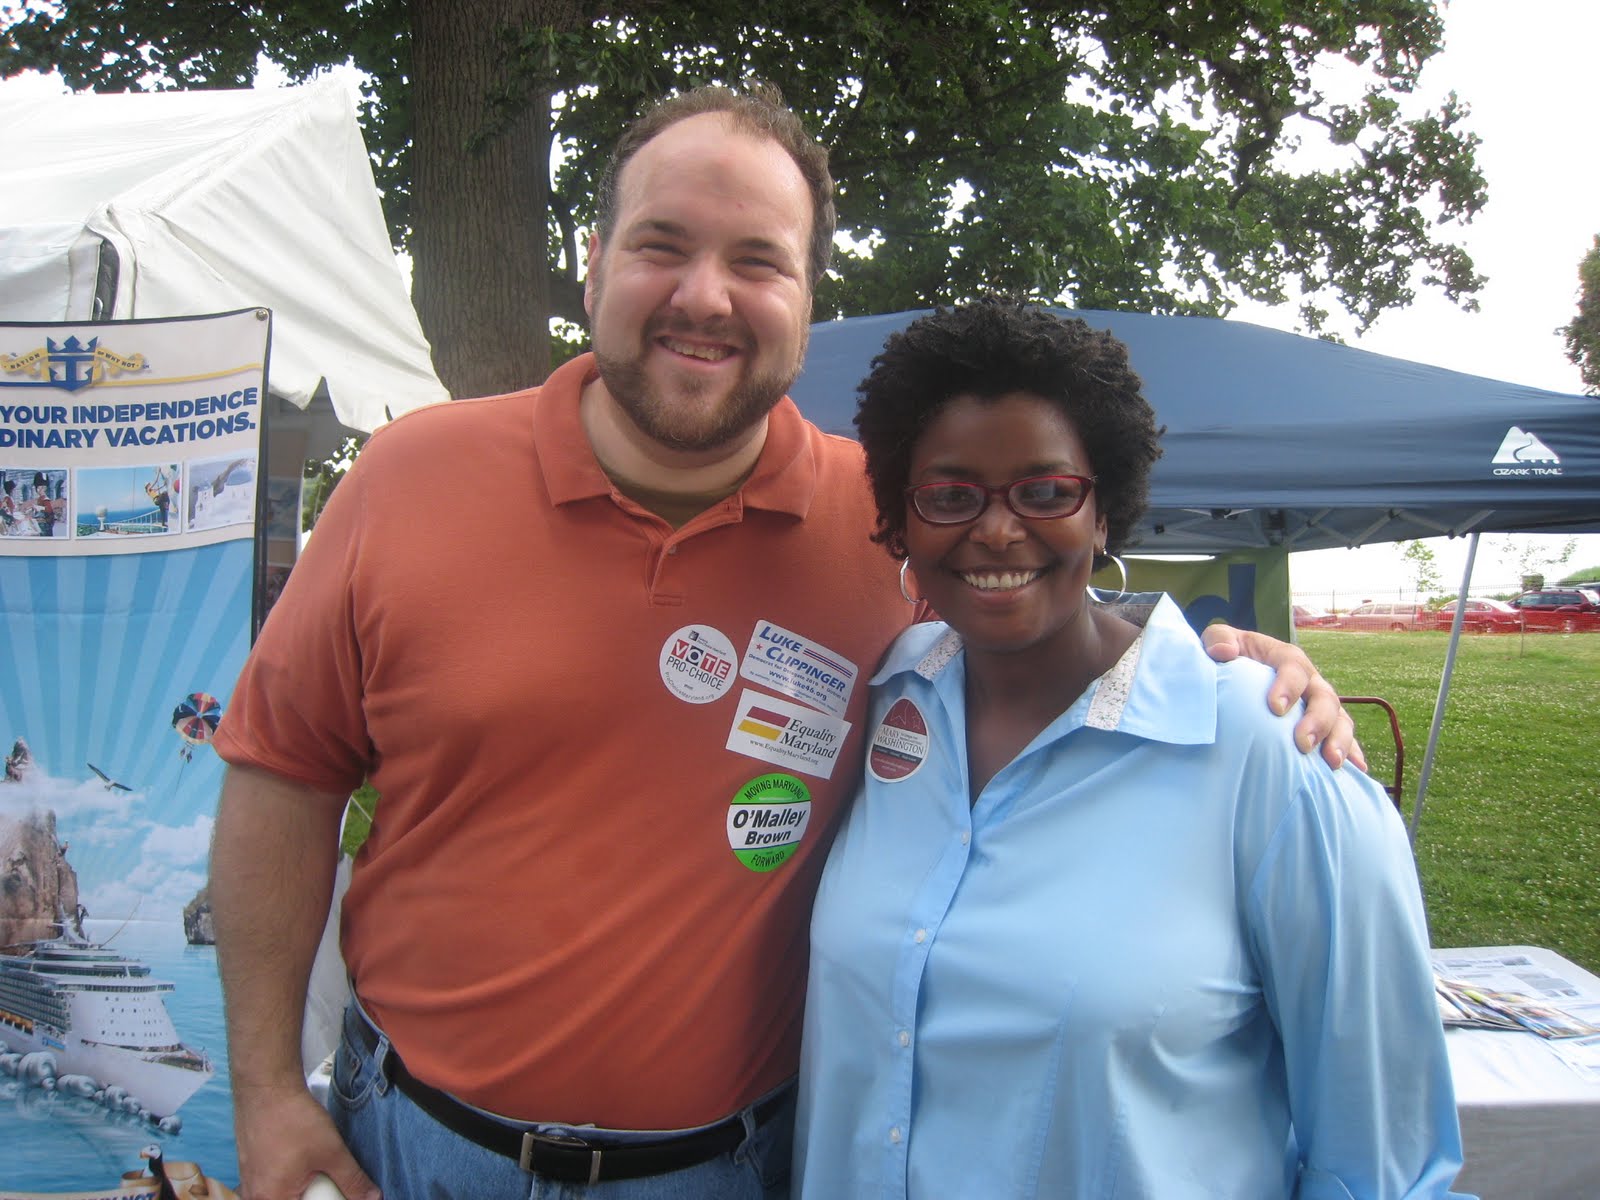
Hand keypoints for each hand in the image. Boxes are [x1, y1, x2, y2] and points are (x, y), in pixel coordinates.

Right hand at [234, 1084, 379, 1199]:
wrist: (267, 1088)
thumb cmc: (294, 1119)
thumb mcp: (331, 1152)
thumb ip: (352, 1179)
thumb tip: (372, 1198)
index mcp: (272, 1199)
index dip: (327, 1196)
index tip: (337, 1188)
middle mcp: (255, 1196)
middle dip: (314, 1192)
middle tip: (324, 1172)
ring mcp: (249, 1183)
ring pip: (283, 1193)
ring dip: (301, 1184)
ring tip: (309, 1160)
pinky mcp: (249, 1168)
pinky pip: (272, 1183)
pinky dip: (288, 1174)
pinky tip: (296, 1154)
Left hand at [1200, 625, 1364, 770]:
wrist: (1237, 676)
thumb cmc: (1228, 659)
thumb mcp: (1219, 642)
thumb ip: (1219, 639)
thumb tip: (1224, 652)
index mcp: (1285, 658)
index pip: (1293, 667)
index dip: (1288, 685)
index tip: (1275, 707)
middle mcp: (1310, 680)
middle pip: (1324, 696)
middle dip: (1317, 721)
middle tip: (1303, 743)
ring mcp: (1319, 704)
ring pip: (1340, 719)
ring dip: (1339, 740)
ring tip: (1331, 762)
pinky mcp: (1325, 725)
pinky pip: (1345, 738)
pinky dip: (1352, 753)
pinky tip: (1356, 771)